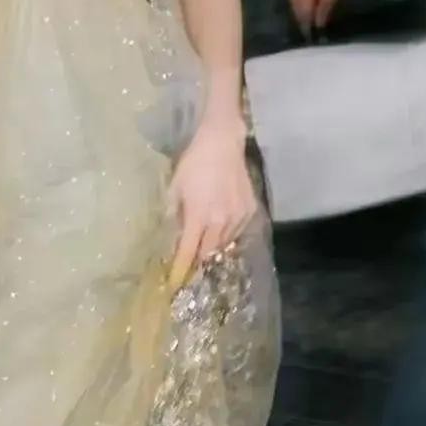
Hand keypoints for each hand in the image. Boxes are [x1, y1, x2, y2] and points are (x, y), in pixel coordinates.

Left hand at [167, 120, 256, 293]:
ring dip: (213, 247)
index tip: (176, 282)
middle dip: (198, 260)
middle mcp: (220, 221)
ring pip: (224, 244)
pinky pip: (237, 232)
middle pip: (208, 253)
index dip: (181, 269)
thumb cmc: (194, 162)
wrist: (222, 143)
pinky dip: (228, 234)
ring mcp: (238, 217)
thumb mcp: (175, 187)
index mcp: (198, 216)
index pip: (188, 252)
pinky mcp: (250, 211)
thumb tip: (176, 235)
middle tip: (191, 261)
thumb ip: (175, 214)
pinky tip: (221, 227)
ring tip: (206, 243)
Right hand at [283, 0, 359, 33]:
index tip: (312, 38)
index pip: (301, 10)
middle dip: (303, 17)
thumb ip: (327, 2)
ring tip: (313, 18)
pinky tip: (310, 0)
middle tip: (313, 31)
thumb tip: (318, 22)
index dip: (306, 25)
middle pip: (295, 3)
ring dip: (302, 6)